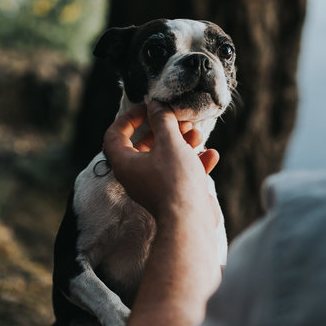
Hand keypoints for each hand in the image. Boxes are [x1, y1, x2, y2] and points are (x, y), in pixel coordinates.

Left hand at [103, 101, 219, 221]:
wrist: (190, 222)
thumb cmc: (175, 181)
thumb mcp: (169, 143)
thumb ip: (162, 120)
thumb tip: (156, 104)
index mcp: (125, 163)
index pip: (115, 134)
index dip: (130, 117)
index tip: (149, 108)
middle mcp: (136, 176)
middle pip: (145, 145)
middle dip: (165, 129)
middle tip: (182, 120)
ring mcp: (154, 186)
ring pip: (165, 157)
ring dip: (182, 142)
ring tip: (198, 134)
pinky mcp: (172, 195)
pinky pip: (180, 172)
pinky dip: (193, 162)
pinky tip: (210, 155)